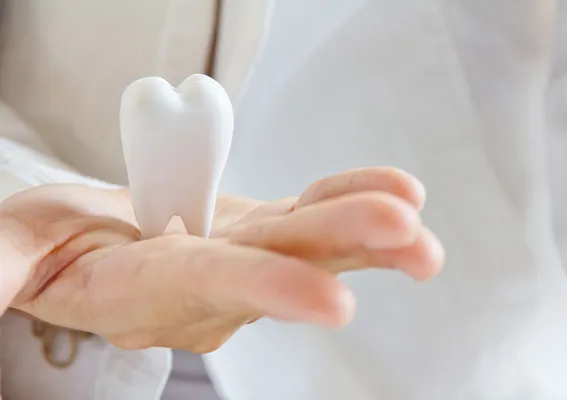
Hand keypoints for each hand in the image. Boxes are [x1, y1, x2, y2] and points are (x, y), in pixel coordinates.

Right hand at [0, 167, 443, 352]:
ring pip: (311, 239)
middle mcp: (209, 284)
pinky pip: (313, 212)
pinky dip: (353, 198)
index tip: (331, 302)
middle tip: (407, 236)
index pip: (211, 286)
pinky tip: (399, 192)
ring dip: (368, 228)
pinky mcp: (263, 229)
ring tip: (418, 220)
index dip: (268, 288)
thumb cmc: (54, 242)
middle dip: (342, 247)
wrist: (101, 238)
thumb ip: (7, 268)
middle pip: (281, 261)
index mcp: (146, 288)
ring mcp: (245, 255)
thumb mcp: (17, 249)